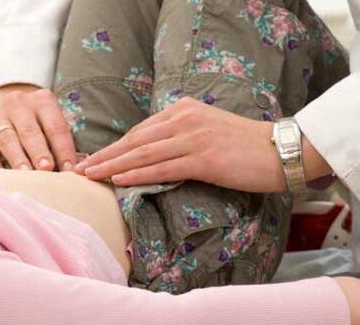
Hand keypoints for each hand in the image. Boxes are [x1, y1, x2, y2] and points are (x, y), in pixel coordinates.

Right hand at [0, 84, 76, 170]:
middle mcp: (17, 104)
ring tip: (26, 174)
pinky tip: (4, 179)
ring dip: (18, 158)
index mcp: (42, 101)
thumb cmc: (34, 124)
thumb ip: (58, 144)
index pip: (55, 126)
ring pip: (8, 140)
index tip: (69, 169)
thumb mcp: (48, 124)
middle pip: (30, 131)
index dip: (63, 149)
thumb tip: (70, 171)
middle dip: (39, 151)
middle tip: (47, 168)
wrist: (0, 107)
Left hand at [76, 97, 287, 191]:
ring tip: (90, 175)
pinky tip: (118, 180)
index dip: (114, 147)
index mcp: (183, 110)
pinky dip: (137, 174)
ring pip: (143, 154)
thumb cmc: (244, 147)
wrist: (280, 150)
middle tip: (79, 169)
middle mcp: (184, 120)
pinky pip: (162, 168)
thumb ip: (179, 138)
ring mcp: (193, 138)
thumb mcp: (206, 132)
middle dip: (104, 156)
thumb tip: (150, 156)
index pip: (139, 132)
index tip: (93, 159)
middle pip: (134, 141)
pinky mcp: (203, 158)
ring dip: (113, 166)